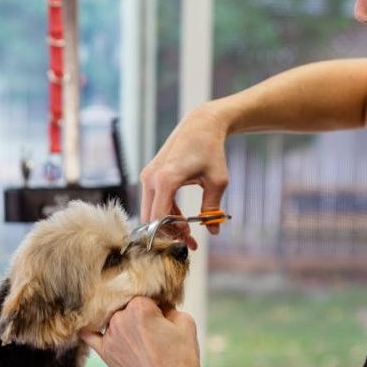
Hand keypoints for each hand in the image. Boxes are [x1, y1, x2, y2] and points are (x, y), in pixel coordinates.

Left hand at [81, 297, 205, 366]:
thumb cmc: (182, 358)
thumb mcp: (185, 321)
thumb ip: (169, 305)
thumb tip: (159, 302)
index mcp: (139, 307)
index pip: (144, 293)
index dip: (156, 302)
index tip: (164, 311)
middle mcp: (120, 319)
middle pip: (127, 304)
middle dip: (140, 311)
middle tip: (154, 328)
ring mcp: (110, 337)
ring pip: (114, 317)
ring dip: (123, 320)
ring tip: (141, 337)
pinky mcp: (105, 353)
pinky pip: (90, 336)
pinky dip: (90, 328)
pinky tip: (88, 323)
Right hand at [140, 104, 229, 248]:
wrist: (201, 126)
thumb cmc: (211, 152)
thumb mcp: (217, 181)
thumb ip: (213, 208)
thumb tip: (213, 231)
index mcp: (166, 179)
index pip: (159, 217)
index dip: (172, 233)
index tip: (189, 240)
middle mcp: (151, 178)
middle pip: (150, 217)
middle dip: (168, 232)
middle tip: (189, 241)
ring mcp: (148, 176)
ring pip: (150, 211)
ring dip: (166, 224)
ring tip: (189, 232)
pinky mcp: (150, 175)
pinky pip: (153, 201)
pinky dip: (165, 212)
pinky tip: (182, 218)